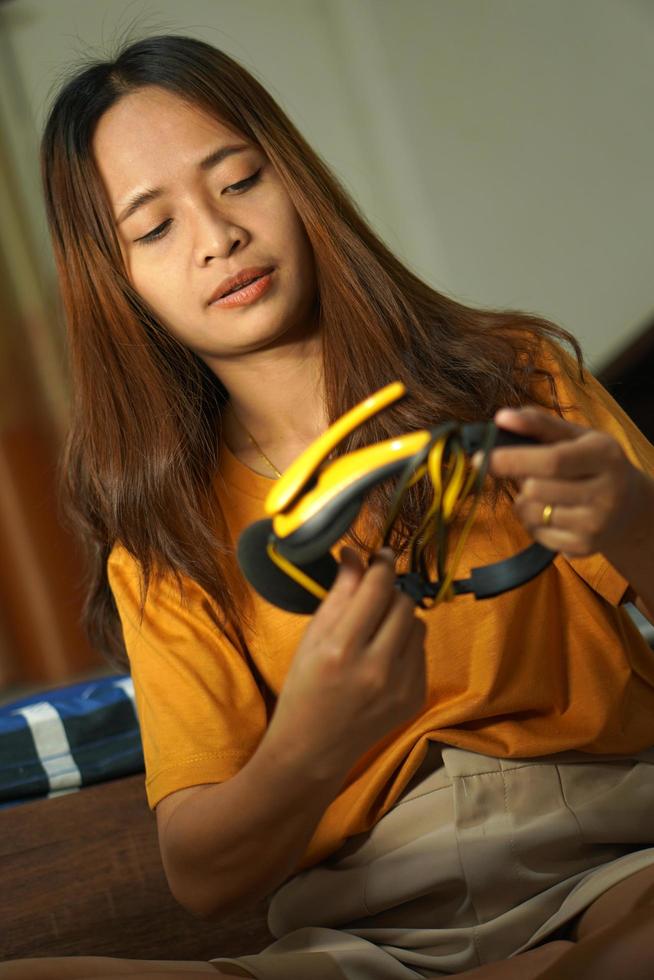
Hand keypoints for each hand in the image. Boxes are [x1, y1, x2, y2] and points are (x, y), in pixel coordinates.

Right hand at [266, 547, 426, 779]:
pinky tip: (383, 657)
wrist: (313, 749)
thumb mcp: (312, 638)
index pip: (377, 589)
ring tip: (376, 629)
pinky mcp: (416, 697)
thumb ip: (339, 595)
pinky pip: (421, 651)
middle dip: (390, 591)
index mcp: (342, 649)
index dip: (382, 563)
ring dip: (400, 618)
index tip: (381, 553)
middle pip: (403, 602)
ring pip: (417, 624)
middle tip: (374, 595)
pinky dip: (406, 644)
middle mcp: (377, 668)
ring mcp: (401, 686)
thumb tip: (356, 555)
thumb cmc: (304, 688)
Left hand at [483, 406, 649, 558]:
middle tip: (527, 472)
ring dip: (524, 501)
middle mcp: (605, 493)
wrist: (631, 506)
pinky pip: (536, 534)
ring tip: (543, 491)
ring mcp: (595, 525)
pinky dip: (532, 521)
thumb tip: (500, 417)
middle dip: (519, 480)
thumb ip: (539, 424)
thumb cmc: (594, 463)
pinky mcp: (584, 547)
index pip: (552, 460)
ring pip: (531, 514)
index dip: (512, 460)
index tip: (481, 457)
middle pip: (536, 490)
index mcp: (604, 456)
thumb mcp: (577, 437)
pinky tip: (551, 511)